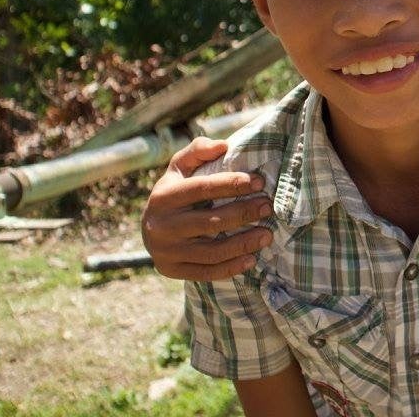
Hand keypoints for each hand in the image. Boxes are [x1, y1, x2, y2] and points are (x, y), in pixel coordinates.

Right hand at [141, 137, 273, 280]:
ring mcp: (166, 251)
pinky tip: (252, 259)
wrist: (150, 228)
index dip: (232, 184)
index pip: (203, 188)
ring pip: (211, 251)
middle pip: (210, 222)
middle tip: (268, 207)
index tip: (260, 182)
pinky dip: (231, 268)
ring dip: (243, 244)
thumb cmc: (174, 191)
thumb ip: (199, 150)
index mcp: (163, 196)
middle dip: (243, 213)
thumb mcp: (179, 167)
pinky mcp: (171, 270)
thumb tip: (224, 145)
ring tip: (267, 235)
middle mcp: (161, 225)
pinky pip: (205, 272)